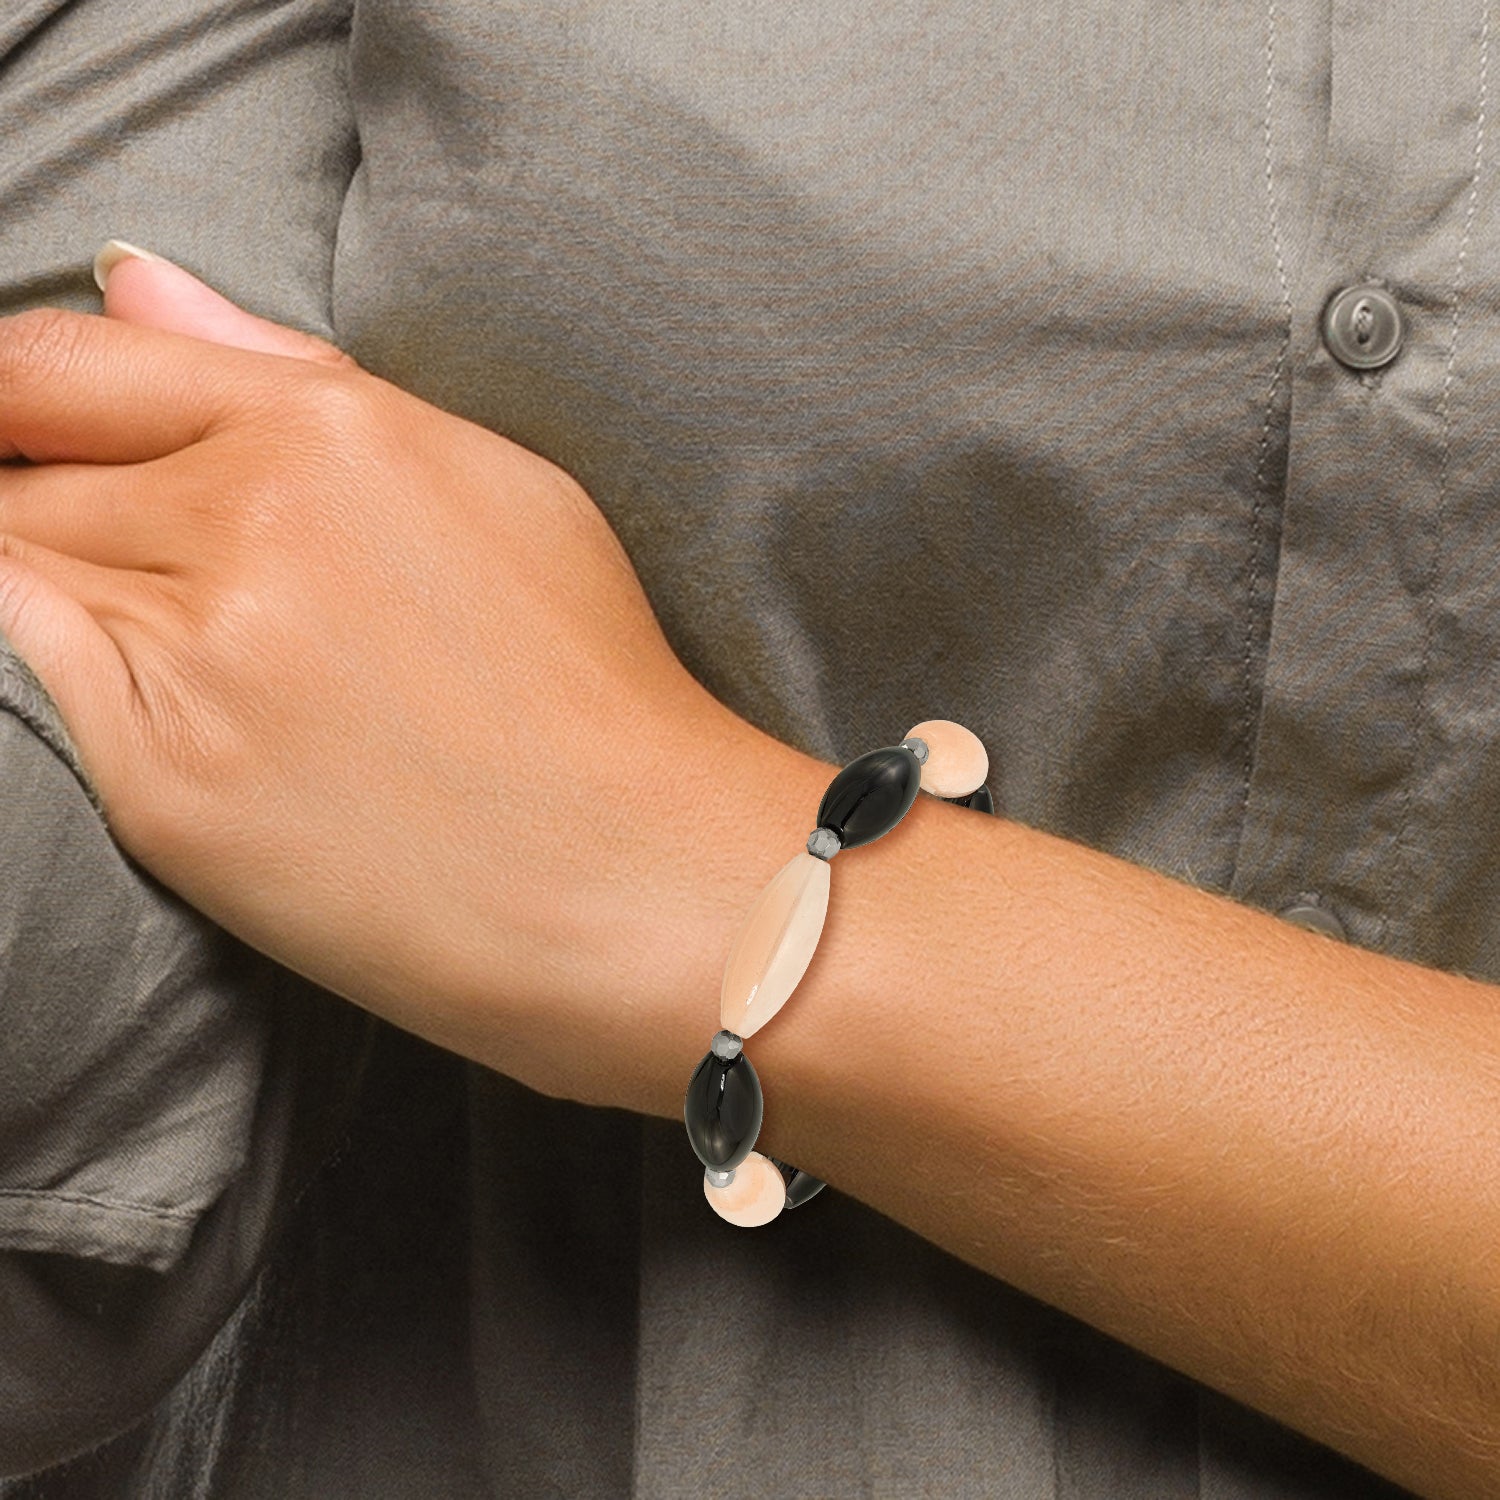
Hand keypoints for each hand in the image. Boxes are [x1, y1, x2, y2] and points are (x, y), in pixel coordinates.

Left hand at [0, 250, 760, 1104]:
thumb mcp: (493, 485)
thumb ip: (294, 374)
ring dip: (65, 594)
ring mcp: (199, 655)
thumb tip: (139, 283)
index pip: (68, 364)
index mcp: (333, 432)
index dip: (18, 397)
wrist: (641, 881)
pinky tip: (177, 711)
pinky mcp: (164, 785)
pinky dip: (64, 674)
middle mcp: (250, 521)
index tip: (29, 435)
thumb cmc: (594, 687)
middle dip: (44, 501)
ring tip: (200, 658)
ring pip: (17, 570)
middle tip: (156, 580)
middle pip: (28, 469)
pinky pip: (33, 683)